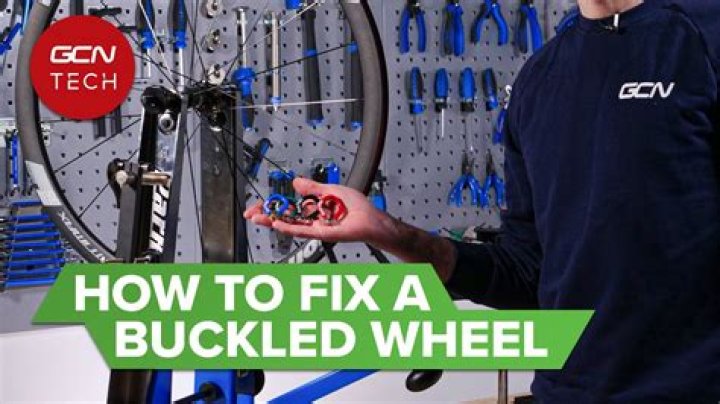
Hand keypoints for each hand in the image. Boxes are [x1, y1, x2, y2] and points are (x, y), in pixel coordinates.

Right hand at [243, 178, 389, 244]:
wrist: (372, 220)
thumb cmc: (357, 207)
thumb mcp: (330, 190)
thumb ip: (312, 188)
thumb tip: (296, 182)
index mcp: (313, 210)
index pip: (287, 209)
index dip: (272, 207)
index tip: (258, 206)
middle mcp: (312, 221)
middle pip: (284, 219)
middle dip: (267, 216)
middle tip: (251, 214)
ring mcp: (316, 229)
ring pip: (290, 226)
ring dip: (273, 222)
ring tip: (258, 219)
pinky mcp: (323, 234)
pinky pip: (303, 231)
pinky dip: (290, 227)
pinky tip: (278, 224)